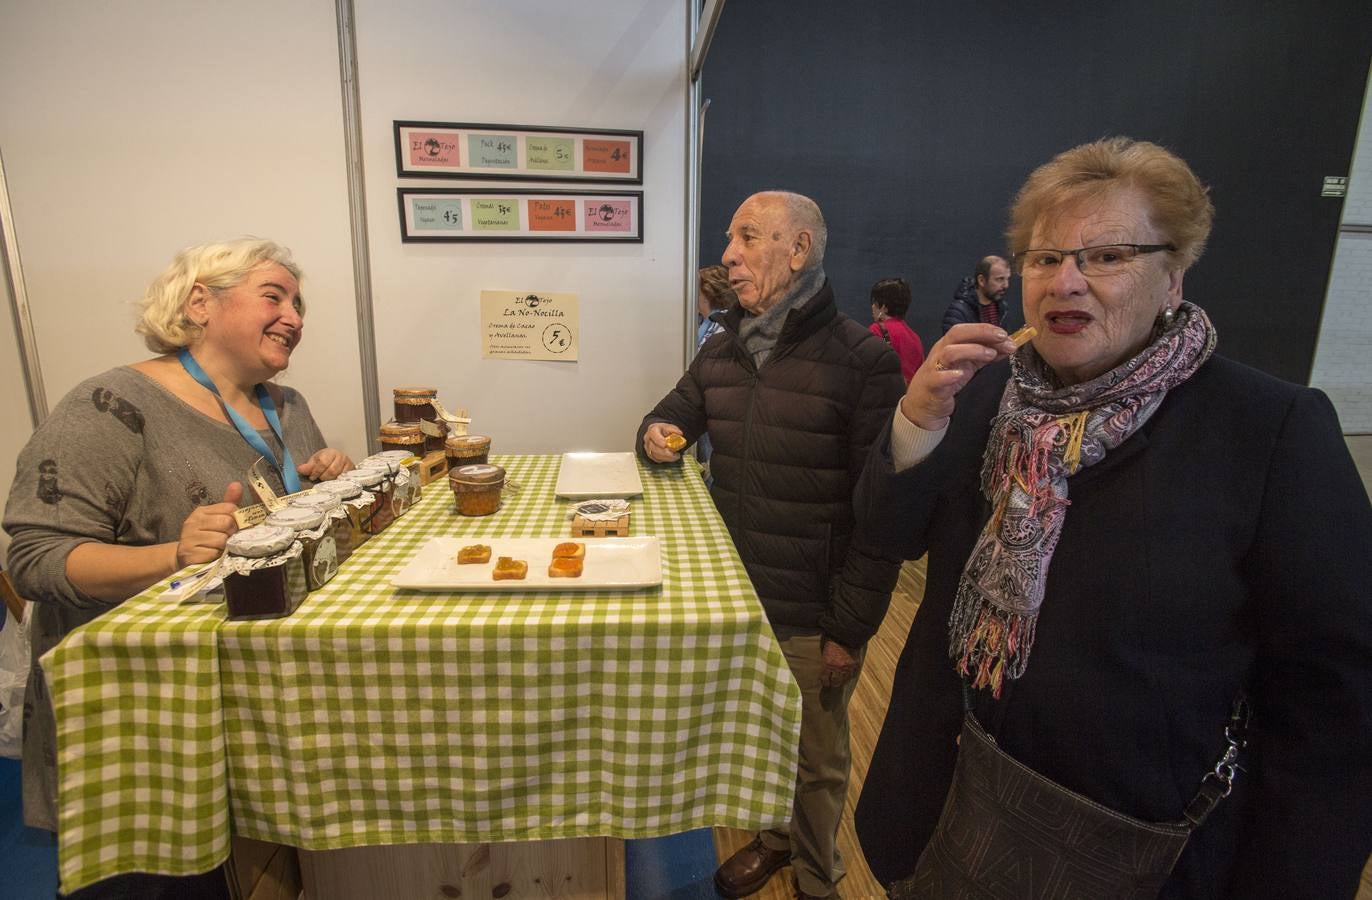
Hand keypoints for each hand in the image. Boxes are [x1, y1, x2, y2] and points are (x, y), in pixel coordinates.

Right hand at [175, 482, 242, 568]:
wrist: (186, 560)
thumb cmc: (206, 537)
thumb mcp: (217, 519)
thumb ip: (228, 503)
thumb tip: (237, 484)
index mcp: (200, 511)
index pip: (229, 508)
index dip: (236, 519)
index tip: (232, 526)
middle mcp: (192, 522)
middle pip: (227, 522)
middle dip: (231, 533)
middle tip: (226, 538)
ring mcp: (189, 539)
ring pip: (222, 539)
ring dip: (225, 547)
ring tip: (218, 548)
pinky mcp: (190, 556)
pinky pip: (214, 554)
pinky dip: (217, 557)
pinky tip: (212, 556)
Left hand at [298, 448, 352, 481]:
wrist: (338, 461)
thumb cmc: (326, 460)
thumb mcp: (315, 461)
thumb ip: (308, 466)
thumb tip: (300, 469)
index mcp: (331, 452)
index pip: (323, 462)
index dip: (316, 471)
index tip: (312, 477)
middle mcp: (341, 457)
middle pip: (331, 471)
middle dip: (323, 477)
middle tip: (319, 478)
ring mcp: (348, 465)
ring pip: (338, 476)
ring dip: (329, 481)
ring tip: (325, 480)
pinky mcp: (352, 472)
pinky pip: (344, 480)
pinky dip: (337, 483)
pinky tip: (333, 483)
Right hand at [643, 422, 684, 462]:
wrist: (658, 434)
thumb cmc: (663, 430)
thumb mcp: (670, 427)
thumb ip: (674, 430)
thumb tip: (680, 433)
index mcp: (652, 430)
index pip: (653, 434)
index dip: (659, 440)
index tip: (665, 444)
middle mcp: (648, 439)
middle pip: (653, 447)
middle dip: (664, 452)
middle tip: (674, 454)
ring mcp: (648, 448)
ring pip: (655, 455)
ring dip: (666, 457)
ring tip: (676, 456)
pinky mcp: (650, 455)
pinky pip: (657, 459)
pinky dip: (665, 459)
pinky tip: (672, 457)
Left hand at [820, 637, 859, 688]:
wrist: (845, 633)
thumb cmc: (831, 638)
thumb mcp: (824, 650)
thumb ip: (824, 660)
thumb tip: (824, 667)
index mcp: (827, 663)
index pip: (825, 678)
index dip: (824, 682)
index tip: (824, 683)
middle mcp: (837, 667)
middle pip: (835, 681)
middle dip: (832, 684)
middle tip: (831, 685)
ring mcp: (846, 666)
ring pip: (844, 679)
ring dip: (841, 681)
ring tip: (839, 682)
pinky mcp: (854, 664)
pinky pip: (851, 673)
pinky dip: (848, 676)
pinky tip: (846, 676)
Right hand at [901, 323, 1016, 430]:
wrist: (923, 405)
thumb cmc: (945, 381)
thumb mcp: (968, 365)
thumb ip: (987, 355)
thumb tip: (1009, 346)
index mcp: (949, 345)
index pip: (966, 329)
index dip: (985, 329)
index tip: (1004, 334)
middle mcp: (941, 352)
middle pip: (957, 334)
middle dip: (981, 333)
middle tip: (1002, 338)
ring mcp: (935, 368)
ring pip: (949, 352)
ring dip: (972, 350)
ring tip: (990, 355)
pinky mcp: (932, 386)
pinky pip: (937, 378)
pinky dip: (949, 375)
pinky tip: (960, 375)